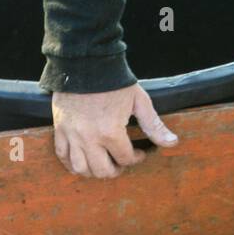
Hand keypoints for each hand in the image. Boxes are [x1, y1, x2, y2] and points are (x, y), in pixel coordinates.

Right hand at [52, 84, 177, 178]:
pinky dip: (72, 164)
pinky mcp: (60, 129)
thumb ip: (154, 125)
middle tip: (120, 163)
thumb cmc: (114, 81)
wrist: (86, 62)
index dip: (136, 158)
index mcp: (111, 131)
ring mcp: (73, 134)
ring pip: (81, 168)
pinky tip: (81, 162)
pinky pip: (62, 155)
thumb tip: (172, 142)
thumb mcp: (139, 101)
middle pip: (102, 170)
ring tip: (101, 164)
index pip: (125, 158)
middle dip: (115, 170)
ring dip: (93, 172)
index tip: (139, 153)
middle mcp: (90, 138)